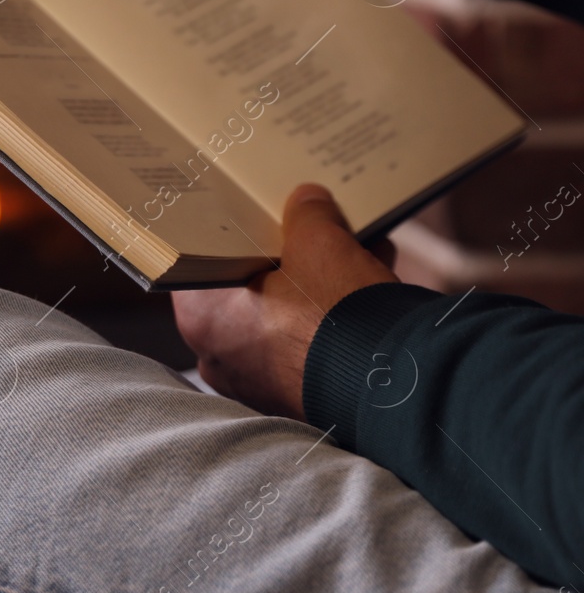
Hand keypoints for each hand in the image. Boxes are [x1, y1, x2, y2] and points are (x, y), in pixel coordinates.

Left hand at [171, 185, 398, 418]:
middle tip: (309, 226)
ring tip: (355, 245)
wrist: (389, 388)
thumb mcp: (319, 244)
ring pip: (283, 313)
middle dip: (286, 254)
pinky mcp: (298, 392)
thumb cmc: (333, 315)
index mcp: (202, 315)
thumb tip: (307, 199)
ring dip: (318, 279)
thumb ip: (306, 214)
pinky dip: (334, 311)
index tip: (253, 212)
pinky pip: (310, 339)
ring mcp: (256, 378)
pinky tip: (373, 274)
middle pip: (248, 285)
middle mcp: (218, 352)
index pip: (202, 260)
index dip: (231, 231)